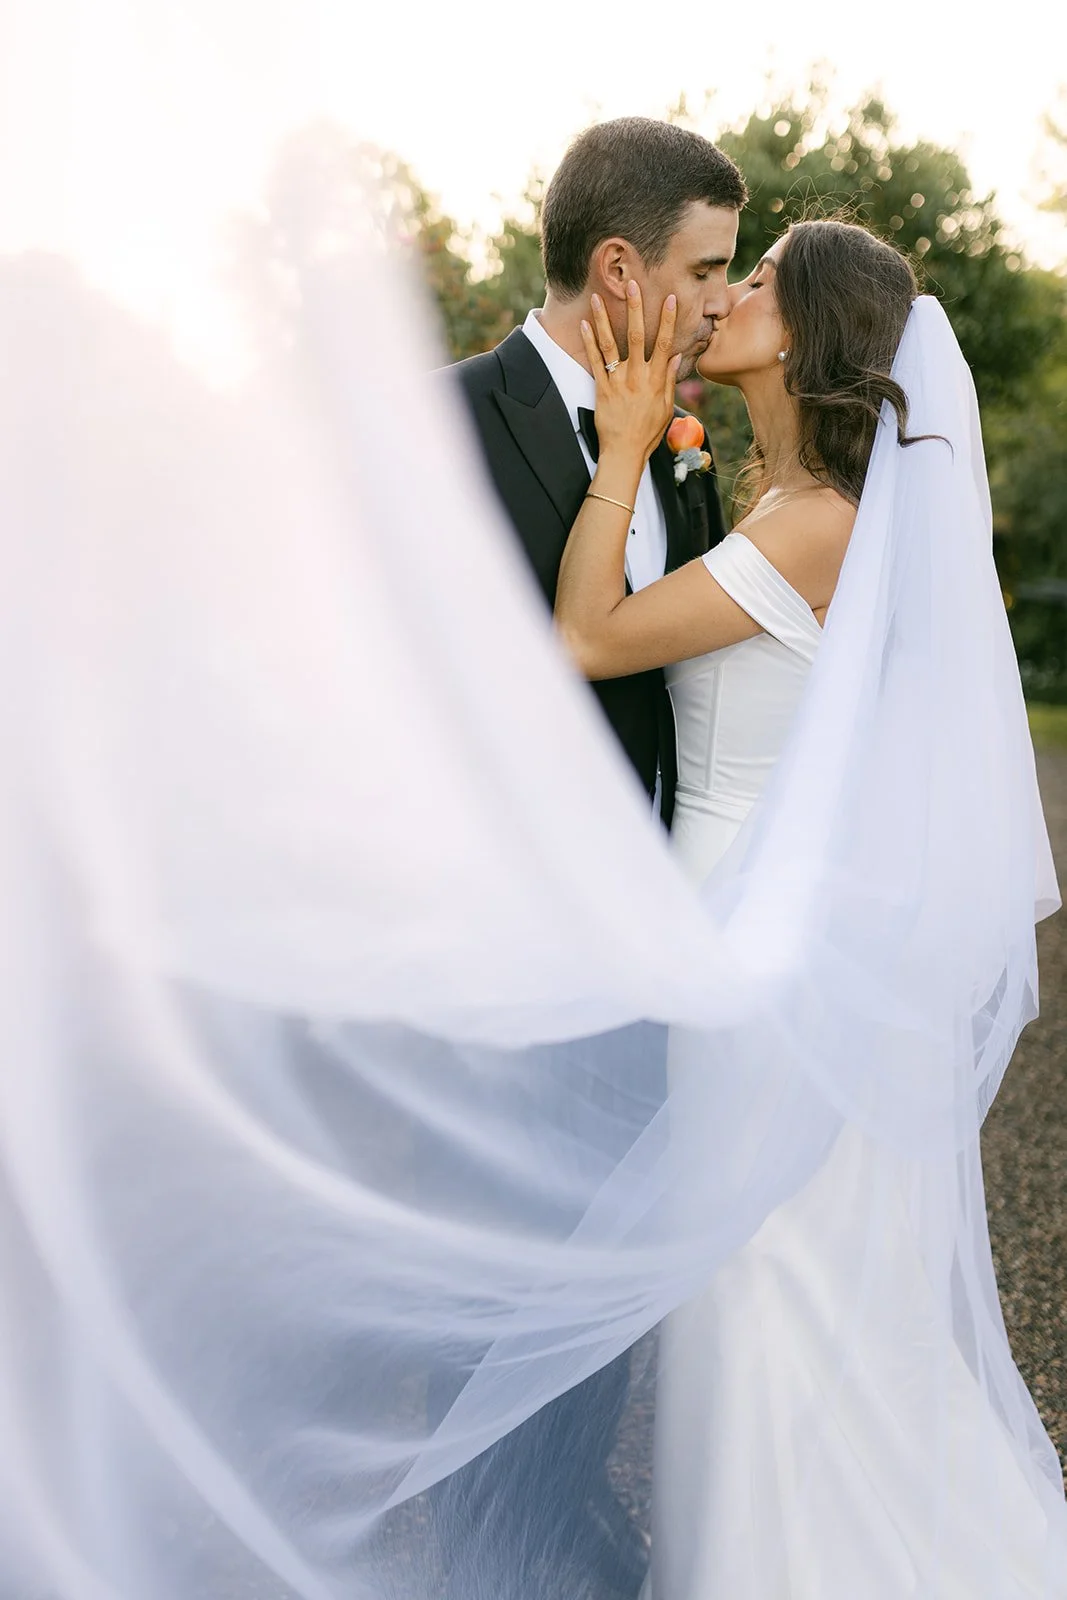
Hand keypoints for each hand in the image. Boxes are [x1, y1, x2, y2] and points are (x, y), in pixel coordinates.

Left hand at [580, 281, 680, 466]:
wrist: (624, 454)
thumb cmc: (647, 434)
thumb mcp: (666, 408)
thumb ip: (669, 381)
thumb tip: (674, 357)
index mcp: (656, 381)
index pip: (665, 343)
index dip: (667, 320)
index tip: (669, 298)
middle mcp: (638, 377)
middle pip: (638, 336)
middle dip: (636, 308)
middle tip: (632, 284)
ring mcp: (618, 382)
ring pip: (611, 345)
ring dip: (604, 319)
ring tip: (598, 298)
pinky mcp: (602, 389)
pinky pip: (594, 362)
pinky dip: (589, 342)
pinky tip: (585, 325)